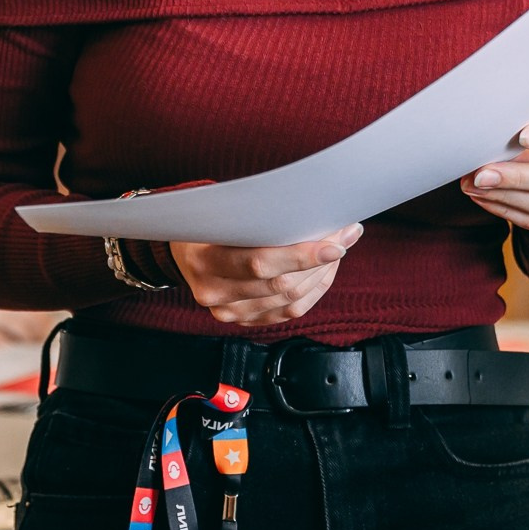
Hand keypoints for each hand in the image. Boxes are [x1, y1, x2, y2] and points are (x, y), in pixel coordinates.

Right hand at [170, 224, 362, 326]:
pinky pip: (289, 312)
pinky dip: (312, 291)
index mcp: (203, 261)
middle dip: (320, 260)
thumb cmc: (207, 221)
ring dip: (321, 274)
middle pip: (279, 284)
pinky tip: (323, 270)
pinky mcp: (244, 321)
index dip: (301, 255)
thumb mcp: (219, 210)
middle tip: (345, 236)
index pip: (259, 263)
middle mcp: (214, 293)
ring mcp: (228, 312)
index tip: (334, 241)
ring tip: (339, 247)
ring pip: (289, 300)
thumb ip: (255, 214)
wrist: (183, 251)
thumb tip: (309, 208)